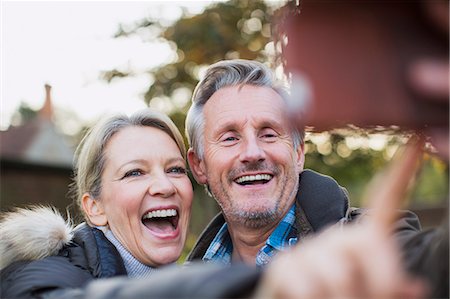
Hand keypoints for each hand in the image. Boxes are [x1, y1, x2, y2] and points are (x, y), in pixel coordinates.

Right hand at [257, 139, 426, 298]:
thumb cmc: (339, 298)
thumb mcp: (371, 293)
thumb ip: (390, 285)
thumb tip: (415, 288)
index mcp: (363, 240)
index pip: (385, 200)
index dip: (401, 171)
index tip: (417, 137)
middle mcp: (335, 237)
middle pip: (364, 247)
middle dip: (376, 286)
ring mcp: (308, 250)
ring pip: (338, 276)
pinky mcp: (284, 266)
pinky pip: (308, 289)